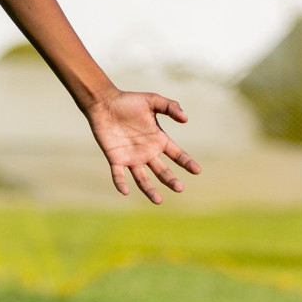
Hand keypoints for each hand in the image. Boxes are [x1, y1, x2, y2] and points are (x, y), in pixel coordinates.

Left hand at [85, 89, 199, 203]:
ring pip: (142, 178)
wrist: (104, 103)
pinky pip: (118, 175)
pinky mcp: (115, 159)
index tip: (197, 170)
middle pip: (162, 171)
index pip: (176, 154)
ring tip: (158, 201)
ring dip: (150, 190)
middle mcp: (147, 152)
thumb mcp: (152, 100)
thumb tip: (186, 118)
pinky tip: (125, 191)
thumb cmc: (128, 101)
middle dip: (170, 180)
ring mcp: (131, 157)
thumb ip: (169, 107)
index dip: (187, 162)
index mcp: (158, 140)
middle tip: (179, 188)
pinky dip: (121, 183)